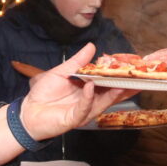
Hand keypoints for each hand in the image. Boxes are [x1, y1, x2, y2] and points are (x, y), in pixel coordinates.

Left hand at [21, 44, 136, 138]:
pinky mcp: (74, 119)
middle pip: (112, 93)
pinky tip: (91, 87)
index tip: (132, 66)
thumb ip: (78, 62)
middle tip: (139, 77)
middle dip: (125, 86)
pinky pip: (84, 108)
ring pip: (102, 102)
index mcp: (89, 89)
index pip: (108, 82)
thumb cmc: (44, 93)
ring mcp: (84, 111)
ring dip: (112, 92)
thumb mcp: (62, 72)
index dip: (119, 75)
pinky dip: (88, 98)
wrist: (28, 112)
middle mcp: (90, 101)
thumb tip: (92, 46)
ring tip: (121, 82)